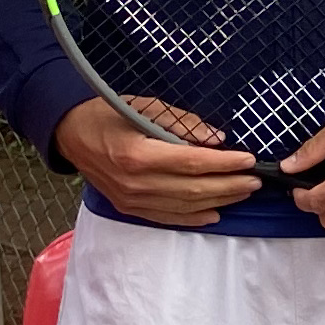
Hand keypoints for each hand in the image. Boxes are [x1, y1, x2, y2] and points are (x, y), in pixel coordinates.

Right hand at [55, 97, 261, 226]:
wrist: (69, 133)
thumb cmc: (107, 113)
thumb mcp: (144, 106)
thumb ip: (182, 122)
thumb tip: (217, 138)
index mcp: (138, 154)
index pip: (192, 163)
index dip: (224, 164)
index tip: (248, 159)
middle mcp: (135, 182)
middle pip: (193, 190)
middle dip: (229, 186)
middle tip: (255, 180)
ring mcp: (131, 199)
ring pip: (184, 207)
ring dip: (218, 201)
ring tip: (243, 193)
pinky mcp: (128, 208)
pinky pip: (167, 217)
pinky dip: (194, 217)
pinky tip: (215, 212)